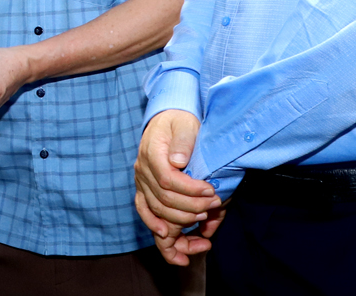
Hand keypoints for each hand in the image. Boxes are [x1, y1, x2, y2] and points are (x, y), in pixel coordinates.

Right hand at [133, 110, 219, 264]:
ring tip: (204, 217)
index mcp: (151, 153)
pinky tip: (166, 235)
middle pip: (164, 198)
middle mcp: (142, 170)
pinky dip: (153, 224)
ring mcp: (141, 182)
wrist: (167, 120)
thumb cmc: (179, 121)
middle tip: (215, 204)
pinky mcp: (143, 189)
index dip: (191, 190)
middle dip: (192, 206)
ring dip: (181, 218)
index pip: (168, 180)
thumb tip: (178, 160)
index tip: (212, 191)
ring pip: (157, 209)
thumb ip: (182, 140)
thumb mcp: (184, 123)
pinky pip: (144, 210)